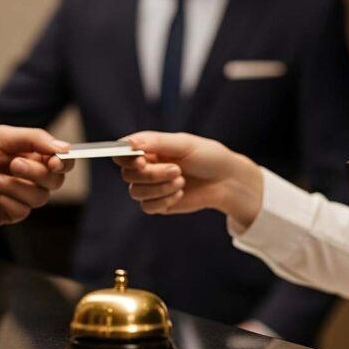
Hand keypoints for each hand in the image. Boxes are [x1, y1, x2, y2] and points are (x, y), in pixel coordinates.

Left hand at [0, 126, 73, 224]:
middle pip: (54, 182)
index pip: (62, 162)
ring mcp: (19, 195)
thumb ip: (35, 140)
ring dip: (17, 187)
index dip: (64, 163)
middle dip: (36, 173)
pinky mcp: (7, 213)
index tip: (55, 161)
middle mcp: (30, 176)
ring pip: (39, 198)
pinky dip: (7, 200)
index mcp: (32, 155)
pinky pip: (22, 212)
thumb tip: (65, 149)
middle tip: (14, 164)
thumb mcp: (3, 136)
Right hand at [114, 132, 263, 228]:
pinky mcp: (159, 203)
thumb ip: (157, 142)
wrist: (226, 181)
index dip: (126, 158)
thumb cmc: (207, 156)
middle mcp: (146, 166)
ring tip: (182, 181)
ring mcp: (151, 186)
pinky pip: (147, 206)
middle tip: (177, 170)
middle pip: (127, 174)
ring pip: (135, 192)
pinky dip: (163, 200)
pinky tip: (180, 193)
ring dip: (159, 188)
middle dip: (151, 174)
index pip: (122, 152)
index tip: (141, 161)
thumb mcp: (184, 144)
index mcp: (149, 148)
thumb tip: (129, 142)